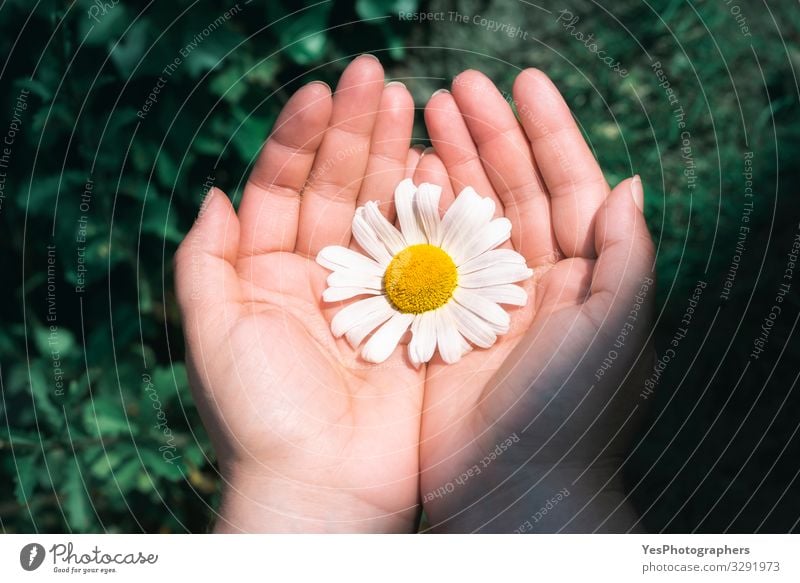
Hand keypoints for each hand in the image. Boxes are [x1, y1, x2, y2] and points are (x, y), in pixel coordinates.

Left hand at [174, 56, 423, 531]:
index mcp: (268, 274)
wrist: (323, 484)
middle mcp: (322, 275)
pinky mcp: (416, 315)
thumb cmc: (259, 413)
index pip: (282, 188)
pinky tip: (440, 165)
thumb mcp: (211, 330)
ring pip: (385, 211)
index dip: (299, 138)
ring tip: (411, 104)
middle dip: (355, 132)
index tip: (321, 91)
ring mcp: (373, 292)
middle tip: (378, 76)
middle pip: (338, 188)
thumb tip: (213, 192)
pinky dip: (433, 211)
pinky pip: (426, 253)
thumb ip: (204, 260)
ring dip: (396, 157)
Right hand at [417, 70, 655, 531]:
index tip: (520, 82)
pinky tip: (400, 179)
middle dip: (488, 136)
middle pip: (512, 189)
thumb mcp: (613, 329)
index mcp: (582, 276)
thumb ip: (627, 256)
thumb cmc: (570, 413)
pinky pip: (427, 254)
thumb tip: (630, 185)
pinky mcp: (441, 322)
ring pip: (466, 215)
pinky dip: (415, 215)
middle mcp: (535, 281)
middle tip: (454, 87)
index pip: (569, 185)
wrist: (511, 489)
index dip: (548, 131)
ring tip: (422, 116)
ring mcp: (484, 299)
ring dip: (449, 164)